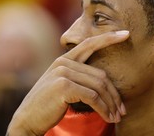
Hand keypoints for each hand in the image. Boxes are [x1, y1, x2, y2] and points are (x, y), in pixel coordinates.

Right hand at [7, 30, 128, 135]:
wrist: (27, 119)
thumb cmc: (49, 103)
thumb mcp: (63, 84)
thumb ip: (79, 76)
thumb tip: (104, 80)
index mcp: (64, 59)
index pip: (90, 43)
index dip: (109, 38)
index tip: (126, 34)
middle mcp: (63, 62)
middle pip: (101, 75)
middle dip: (114, 94)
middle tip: (122, 110)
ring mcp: (63, 73)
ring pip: (99, 86)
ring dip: (111, 104)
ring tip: (117, 116)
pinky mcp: (64, 86)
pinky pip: (93, 97)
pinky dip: (103, 109)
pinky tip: (108, 118)